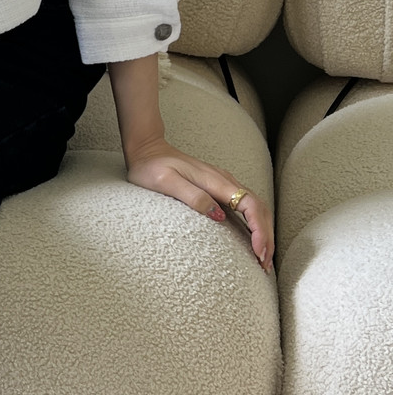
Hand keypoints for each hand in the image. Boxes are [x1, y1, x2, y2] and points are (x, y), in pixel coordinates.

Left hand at [124, 135, 273, 272]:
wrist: (147, 149)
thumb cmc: (152, 166)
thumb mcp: (166, 181)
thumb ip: (192, 195)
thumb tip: (218, 215)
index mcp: (215, 180)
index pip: (250, 204)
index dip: (259, 229)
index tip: (259, 252)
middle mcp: (223, 180)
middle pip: (258, 207)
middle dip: (266, 236)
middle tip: (265, 264)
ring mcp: (222, 183)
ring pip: (254, 207)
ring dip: (263, 231)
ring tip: (263, 257)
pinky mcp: (217, 188)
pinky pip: (244, 206)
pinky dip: (253, 224)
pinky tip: (251, 239)